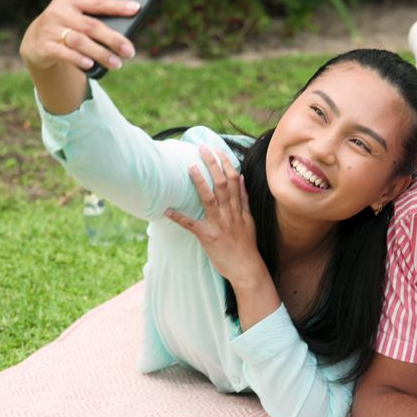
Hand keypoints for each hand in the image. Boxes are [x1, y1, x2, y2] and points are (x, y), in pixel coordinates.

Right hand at [19, 0, 139, 73]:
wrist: (35, 42)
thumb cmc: (65, 28)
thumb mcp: (76, 18)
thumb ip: (93, 21)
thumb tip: (124, 37)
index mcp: (70, 0)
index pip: (98, 3)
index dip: (117, 6)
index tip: (135, 8)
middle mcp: (59, 12)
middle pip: (92, 26)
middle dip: (113, 39)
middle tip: (129, 51)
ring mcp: (50, 29)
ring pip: (80, 41)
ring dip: (100, 53)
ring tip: (116, 63)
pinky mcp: (44, 46)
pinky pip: (64, 53)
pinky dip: (78, 59)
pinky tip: (90, 64)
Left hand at [165, 146, 265, 287]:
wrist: (247, 268)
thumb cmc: (246, 245)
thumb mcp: (249, 219)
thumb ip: (244, 199)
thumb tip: (241, 178)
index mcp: (238, 208)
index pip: (234, 179)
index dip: (225, 162)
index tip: (217, 149)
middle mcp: (229, 213)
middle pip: (222, 183)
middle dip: (212, 164)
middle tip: (203, 148)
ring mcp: (219, 224)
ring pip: (210, 198)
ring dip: (200, 182)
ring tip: (190, 167)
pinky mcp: (208, 236)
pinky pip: (192, 224)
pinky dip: (179, 217)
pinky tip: (167, 209)